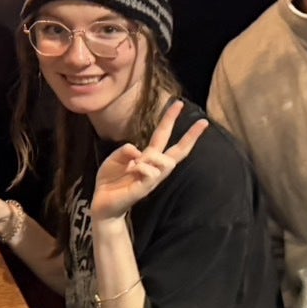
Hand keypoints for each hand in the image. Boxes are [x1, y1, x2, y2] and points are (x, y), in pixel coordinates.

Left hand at [90, 101, 206, 222]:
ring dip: (154, 156)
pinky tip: (132, 170)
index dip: (171, 120)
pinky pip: (151, 173)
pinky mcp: (145, 189)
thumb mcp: (114, 158)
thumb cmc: (110, 181)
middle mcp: (154, 168)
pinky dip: (141, 166)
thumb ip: (125, 150)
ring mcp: (152, 180)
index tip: (179, 103)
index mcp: (147, 158)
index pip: (164, 137)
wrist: (102, 204)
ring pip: (167, 162)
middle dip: (191, 136)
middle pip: (178, 151)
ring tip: (137, 162)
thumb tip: (139, 151)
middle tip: (204, 121)